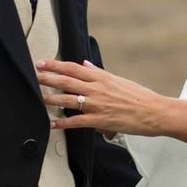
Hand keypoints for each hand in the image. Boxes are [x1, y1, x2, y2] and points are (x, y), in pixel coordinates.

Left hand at [36, 58, 186, 144]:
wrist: (155, 111)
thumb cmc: (139, 96)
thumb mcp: (119, 80)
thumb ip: (99, 73)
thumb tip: (87, 64)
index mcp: (101, 77)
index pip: (73, 68)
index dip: (55, 65)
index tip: (41, 62)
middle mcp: (97, 88)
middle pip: (66, 81)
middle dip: (47, 77)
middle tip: (31, 75)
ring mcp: (98, 104)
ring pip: (68, 100)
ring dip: (50, 99)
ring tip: (36, 97)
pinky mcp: (100, 120)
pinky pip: (77, 121)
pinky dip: (63, 123)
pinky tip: (51, 124)